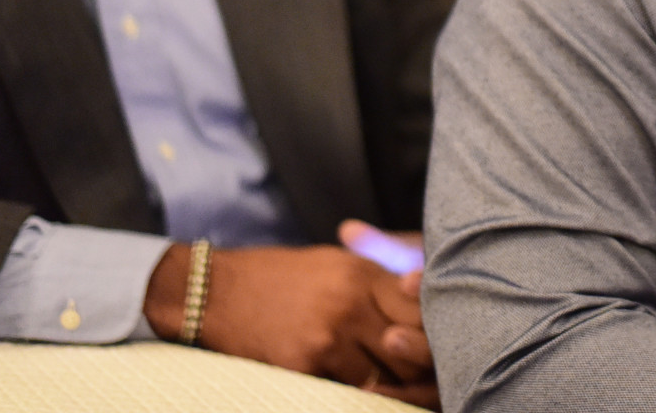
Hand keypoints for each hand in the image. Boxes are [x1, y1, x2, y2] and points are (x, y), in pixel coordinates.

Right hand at [144, 241, 438, 408]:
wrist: (215, 291)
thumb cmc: (282, 276)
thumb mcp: (337, 262)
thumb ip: (381, 278)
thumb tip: (425, 295)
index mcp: (364, 273)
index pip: (423, 306)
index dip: (436, 327)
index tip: (440, 339)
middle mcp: (350, 303)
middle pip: (412, 345)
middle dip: (423, 363)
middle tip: (428, 375)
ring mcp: (327, 337)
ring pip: (385, 376)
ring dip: (392, 385)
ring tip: (399, 387)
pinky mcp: (303, 366)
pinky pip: (348, 391)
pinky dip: (357, 393)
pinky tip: (359, 389)